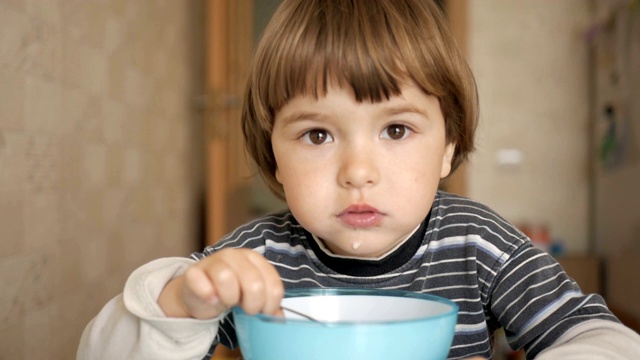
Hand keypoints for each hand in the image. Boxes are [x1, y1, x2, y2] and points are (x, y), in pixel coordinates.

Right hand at [158, 248, 283, 319]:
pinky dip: (208, 294)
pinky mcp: (193, 272)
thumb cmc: (229, 292)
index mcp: (253, 258)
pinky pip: (201, 282)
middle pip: (254, 283)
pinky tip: (211, 300)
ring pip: (227, 278)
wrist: (197, 293)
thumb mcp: (250, 295)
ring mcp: (213, 261)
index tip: (263, 311)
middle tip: (246, 309)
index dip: (271, 304)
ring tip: (228, 302)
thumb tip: (279, 319)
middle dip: (253, 304)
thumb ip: (266, 303)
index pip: (273, 283)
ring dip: (230, 298)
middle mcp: (234, 255)